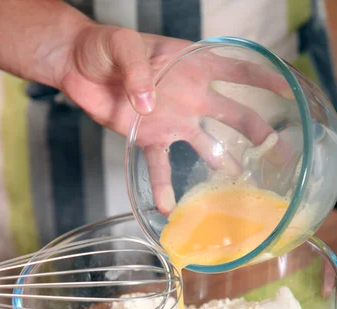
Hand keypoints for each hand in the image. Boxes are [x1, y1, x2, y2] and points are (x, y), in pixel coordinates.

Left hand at [58, 23, 292, 212]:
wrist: (78, 67)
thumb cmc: (104, 47)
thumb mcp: (123, 45)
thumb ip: (138, 71)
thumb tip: (150, 106)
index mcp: (192, 66)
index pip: (235, 70)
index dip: (263, 79)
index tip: (287, 92)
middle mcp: (190, 97)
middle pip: (232, 115)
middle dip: (257, 132)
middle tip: (277, 152)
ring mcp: (172, 121)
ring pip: (205, 145)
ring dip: (222, 163)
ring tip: (237, 182)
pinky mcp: (148, 139)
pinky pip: (159, 166)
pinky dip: (163, 188)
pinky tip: (169, 208)